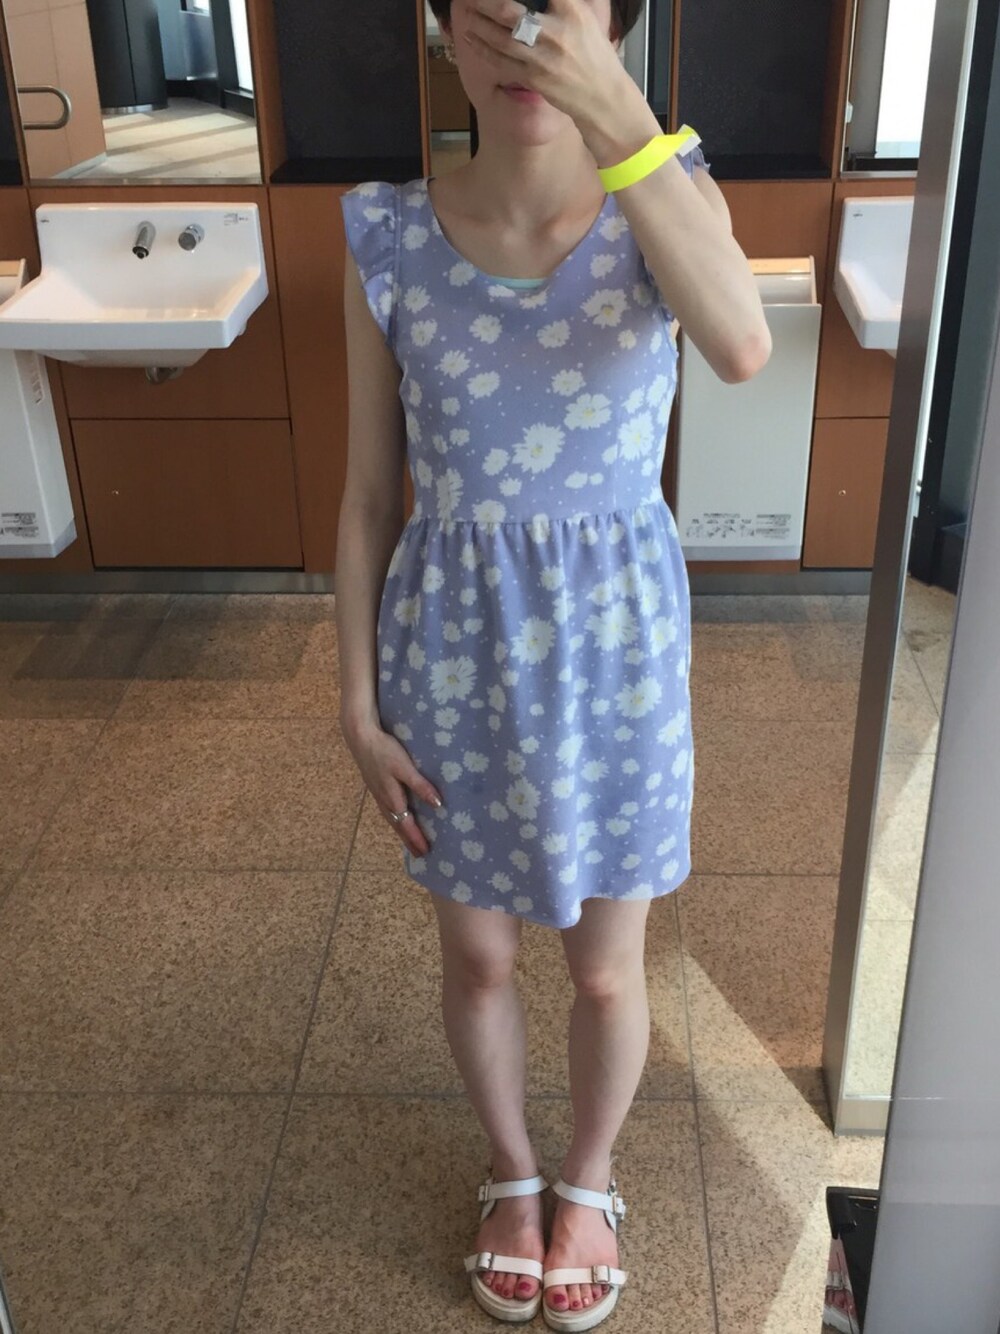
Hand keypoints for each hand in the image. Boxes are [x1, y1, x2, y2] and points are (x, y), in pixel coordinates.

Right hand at [341, 718, 442, 856]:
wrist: (361, 737)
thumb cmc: (384, 751)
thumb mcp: (405, 767)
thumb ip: (420, 786)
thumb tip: (438, 805)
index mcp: (392, 798)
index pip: (407, 824)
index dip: (416, 838)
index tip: (425, 852)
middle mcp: (384, 800)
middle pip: (398, 825)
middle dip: (409, 839)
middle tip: (419, 854)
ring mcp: (377, 793)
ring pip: (391, 818)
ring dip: (401, 830)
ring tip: (409, 840)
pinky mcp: (375, 785)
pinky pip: (387, 809)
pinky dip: (395, 818)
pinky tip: (398, 815)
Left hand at [461, 0, 634, 128]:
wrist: (602, 97)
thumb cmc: (594, 56)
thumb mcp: (585, 18)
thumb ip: (563, 3)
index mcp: (571, 11)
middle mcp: (555, 32)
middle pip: (509, 11)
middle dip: (486, 2)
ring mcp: (542, 57)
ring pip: (500, 37)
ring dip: (479, 24)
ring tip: (468, 12)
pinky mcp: (533, 78)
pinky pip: (501, 61)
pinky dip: (483, 48)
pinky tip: (471, 37)